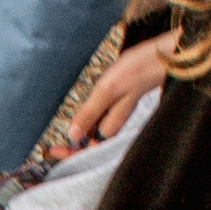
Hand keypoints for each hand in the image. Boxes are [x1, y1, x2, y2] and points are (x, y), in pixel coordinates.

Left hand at [61, 34, 172, 150]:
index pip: (89, 148)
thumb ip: (90, 112)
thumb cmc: (136, 70)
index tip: (51, 150)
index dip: (70, 153)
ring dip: (77, 137)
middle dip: (71, 149)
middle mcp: (114, 124)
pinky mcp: (117, 104)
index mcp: (113, 125)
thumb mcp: (108, 90)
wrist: (160, 55)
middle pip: (90, 144)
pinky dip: (87, 124)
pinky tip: (78, 120)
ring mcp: (116, 114)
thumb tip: (73, 136)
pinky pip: (99, 121)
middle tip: (49, 149)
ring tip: (58, 139)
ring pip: (94, 134)